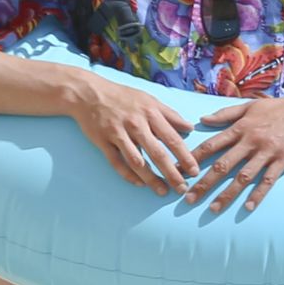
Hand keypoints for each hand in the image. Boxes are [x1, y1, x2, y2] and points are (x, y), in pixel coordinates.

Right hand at [68, 72, 196, 193]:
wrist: (88, 93)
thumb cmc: (123, 97)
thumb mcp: (149, 100)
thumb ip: (170, 114)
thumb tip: (190, 128)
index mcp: (150, 113)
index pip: (172, 138)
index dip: (185, 156)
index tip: (194, 171)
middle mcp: (136, 124)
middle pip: (157, 153)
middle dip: (172, 173)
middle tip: (182, 188)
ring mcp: (118, 133)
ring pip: (137, 161)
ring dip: (151, 179)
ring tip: (163, 191)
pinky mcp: (102, 141)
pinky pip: (116, 162)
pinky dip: (128, 175)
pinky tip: (139, 184)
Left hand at [187, 85, 283, 212]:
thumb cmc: (281, 107)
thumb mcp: (251, 106)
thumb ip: (226, 114)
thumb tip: (202, 119)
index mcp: (241, 127)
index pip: (212, 144)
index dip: (193, 158)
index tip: (179, 170)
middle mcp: (251, 140)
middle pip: (223, 165)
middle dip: (204, 183)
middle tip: (188, 199)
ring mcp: (267, 152)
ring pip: (242, 177)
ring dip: (226, 194)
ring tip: (212, 209)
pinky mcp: (283, 160)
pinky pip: (268, 180)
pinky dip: (258, 194)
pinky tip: (248, 207)